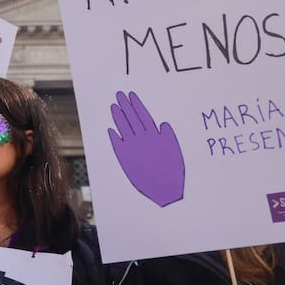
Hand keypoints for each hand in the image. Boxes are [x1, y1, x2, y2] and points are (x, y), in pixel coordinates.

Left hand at [108, 91, 184, 206]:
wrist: (164, 189)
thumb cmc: (172, 170)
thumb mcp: (174, 149)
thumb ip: (167, 135)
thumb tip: (162, 124)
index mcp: (153, 135)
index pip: (142, 114)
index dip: (136, 104)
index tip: (130, 95)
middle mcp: (141, 138)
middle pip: (130, 117)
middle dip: (124, 105)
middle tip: (119, 95)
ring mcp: (131, 147)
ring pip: (122, 127)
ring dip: (117, 116)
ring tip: (113, 106)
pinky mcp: (124, 158)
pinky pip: (116, 143)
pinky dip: (113, 136)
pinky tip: (110, 129)